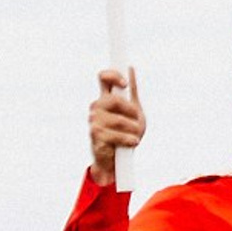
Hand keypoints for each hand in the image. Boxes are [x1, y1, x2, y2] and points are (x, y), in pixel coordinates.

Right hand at [88, 69, 142, 184]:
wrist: (117, 162)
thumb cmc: (125, 135)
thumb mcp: (134, 112)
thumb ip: (132, 93)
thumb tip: (130, 68)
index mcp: (106, 98)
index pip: (104, 78)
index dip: (113, 76)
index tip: (125, 84)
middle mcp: (97, 107)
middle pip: (112, 100)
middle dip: (129, 111)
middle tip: (137, 120)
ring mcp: (94, 121)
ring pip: (118, 120)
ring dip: (132, 129)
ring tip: (135, 136)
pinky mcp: (95, 135)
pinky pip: (116, 134)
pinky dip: (128, 140)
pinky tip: (132, 143)